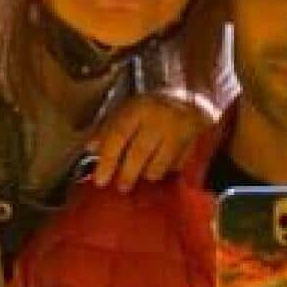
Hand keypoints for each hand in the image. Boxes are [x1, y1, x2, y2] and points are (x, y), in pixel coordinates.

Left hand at [90, 91, 218, 190]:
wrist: (189, 98)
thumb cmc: (152, 108)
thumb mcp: (128, 110)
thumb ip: (108, 128)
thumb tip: (90, 148)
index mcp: (139, 108)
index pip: (119, 134)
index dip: (108, 159)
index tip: (100, 180)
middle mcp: (160, 117)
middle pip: (140, 152)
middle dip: (128, 173)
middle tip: (122, 187)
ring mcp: (180, 130)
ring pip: (160, 163)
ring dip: (149, 174)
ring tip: (144, 176)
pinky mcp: (195, 143)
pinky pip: (178, 166)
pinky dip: (169, 172)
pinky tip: (164, 170)